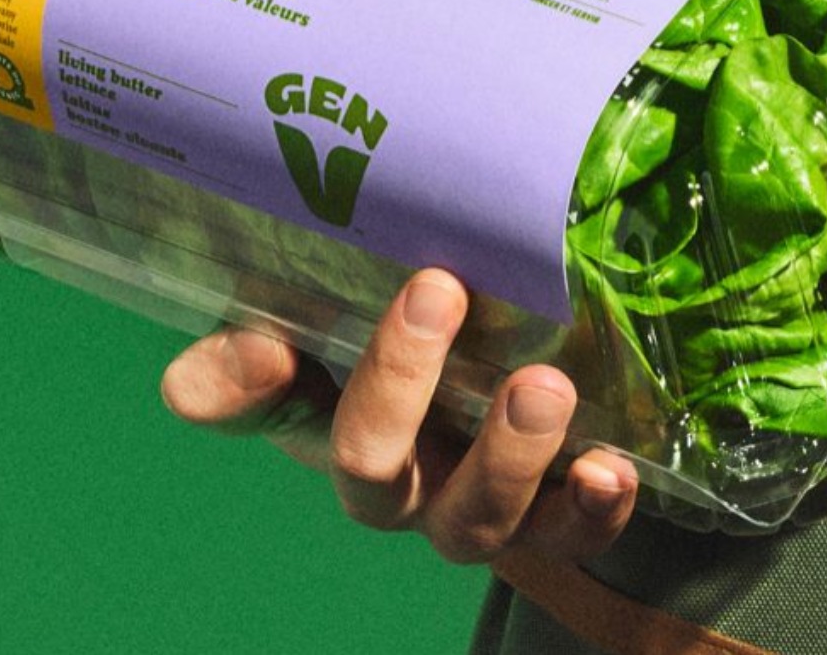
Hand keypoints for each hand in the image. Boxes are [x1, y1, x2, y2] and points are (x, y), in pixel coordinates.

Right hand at [161, 268, 637, 566]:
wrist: (536, 375)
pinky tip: (608, 469)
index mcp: (330, 420)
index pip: (264, 406)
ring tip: (542, 389)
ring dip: (506, 458)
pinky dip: (590, 508)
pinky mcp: (554, 518)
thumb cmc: (442, 332)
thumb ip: (311, 300)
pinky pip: (569, 535)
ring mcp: (475, 507)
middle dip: (399, 386)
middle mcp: (398, 481)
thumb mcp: (377, 305)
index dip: (243, 385)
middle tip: (440, 291)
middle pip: (373, 472)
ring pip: (472, 519)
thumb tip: (219, 360)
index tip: (266, 335)